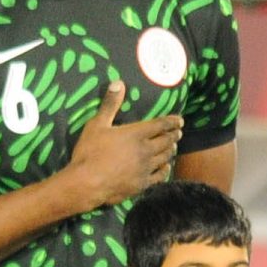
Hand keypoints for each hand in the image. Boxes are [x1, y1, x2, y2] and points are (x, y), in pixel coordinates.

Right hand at [62, 79, 181, 209]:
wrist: (87, 184)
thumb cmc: (89, 152)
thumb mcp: (96, 124)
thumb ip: (110, 105)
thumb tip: (118, 82)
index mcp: (136, 134)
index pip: (160, 124)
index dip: (172, 121)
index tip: (180, 120)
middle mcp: (145, 150)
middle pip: (166, 141)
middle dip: (173, 135)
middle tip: (178, 132)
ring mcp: (145, 168)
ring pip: (165, 157)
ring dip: (170, 150)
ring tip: (173, 147)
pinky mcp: (142, 184)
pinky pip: (160, 176)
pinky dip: (165, 169)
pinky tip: (166, 167)